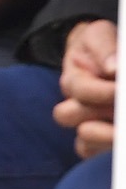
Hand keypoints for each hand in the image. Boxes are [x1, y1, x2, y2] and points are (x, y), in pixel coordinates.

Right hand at [56, 19, 117, 158]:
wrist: (102, 55)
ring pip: (82, 140)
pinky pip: (92, 153)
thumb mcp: (101, 35)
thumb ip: (106, 47)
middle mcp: (74, 104)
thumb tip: (113, 68)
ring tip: (122, 132)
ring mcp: (86, 124)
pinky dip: (105, 152)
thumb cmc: (102, 46)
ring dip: (104, 137)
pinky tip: (119, 147)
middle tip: (120, 112)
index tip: (121, 89)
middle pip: (68, 115)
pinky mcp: (97, 141)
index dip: (103, 93)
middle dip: (98, 114)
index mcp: (73, 79)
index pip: (80, 90)